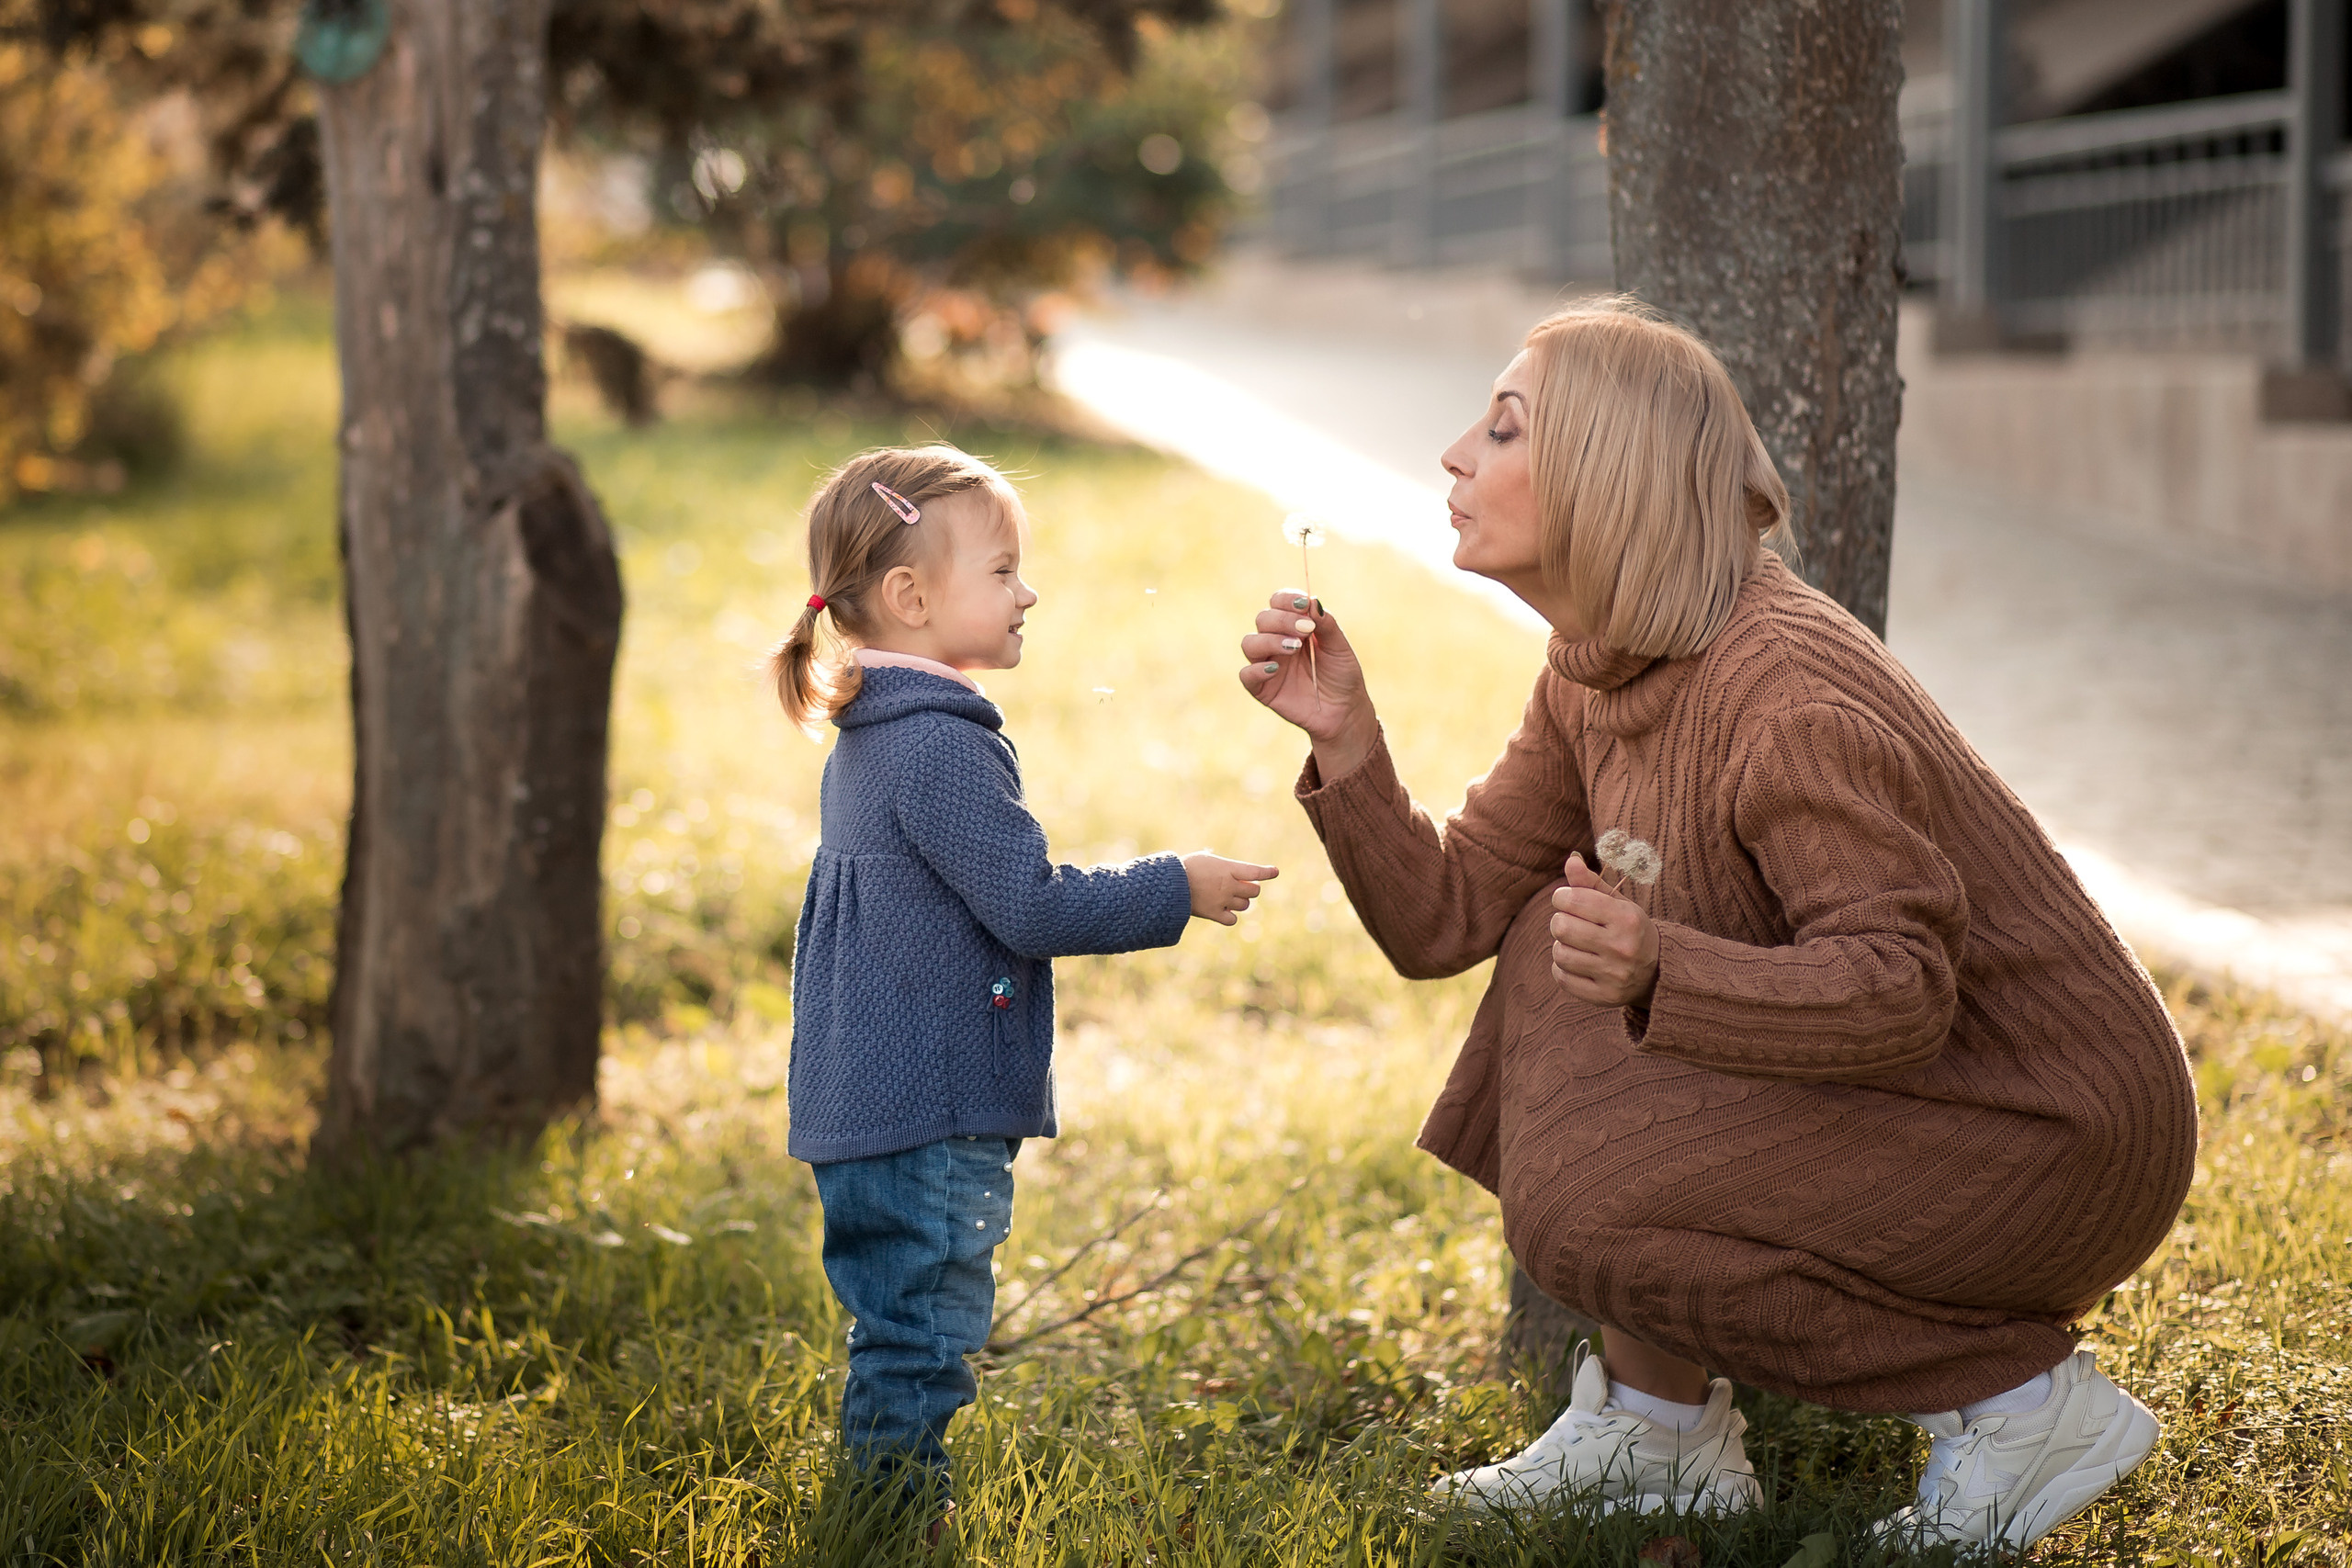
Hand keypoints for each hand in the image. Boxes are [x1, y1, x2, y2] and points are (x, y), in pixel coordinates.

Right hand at [1183, 851, 1277, 925]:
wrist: (1168, 884)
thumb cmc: (1185, 867)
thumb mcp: (1204, 858)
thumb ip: (1219, 863)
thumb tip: (1223, 865)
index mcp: (1228, 869)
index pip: (1255, 872)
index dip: (1267, 872)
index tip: (1275, 871)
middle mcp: (1229, 885)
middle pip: (1253, 891)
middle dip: (1250, 889)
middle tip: (1242, 887)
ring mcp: (1222, 900)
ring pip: (1244, 906)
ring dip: (1240, 902)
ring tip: (1229, 898)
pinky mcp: (1214, 914)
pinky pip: (1232, 920)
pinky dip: (1230, 917)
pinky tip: (1224, 912)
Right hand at [1238, 590, 1377, 780]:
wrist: (1344, 711)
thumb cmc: (1342, 676)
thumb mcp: (1340, 648)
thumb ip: (1327, 625)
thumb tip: (1313, 601)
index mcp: (1294, 626)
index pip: (1278, 602)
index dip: (1286, 600)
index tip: (1304, 605)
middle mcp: (1276, 641)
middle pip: (1262, 619)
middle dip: (1282, 620)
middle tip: (1305, 630)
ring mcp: (1267, 664)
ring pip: (1249, 643)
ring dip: (1270, 640)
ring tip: (1294, 648)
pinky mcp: (1262, 688)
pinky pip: (1246, 675)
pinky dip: (1257, 669)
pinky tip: (1275, 669)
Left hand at [1550, 852, 1659, 1007]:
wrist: (1658, 972)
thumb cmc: (1630, 930)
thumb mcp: (1618, 903)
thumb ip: (1591, 882)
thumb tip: (1571, 859)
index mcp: (1627, 918)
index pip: (1573, 899)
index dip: (1562, 897)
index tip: (1567, 899)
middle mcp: (1622, 947)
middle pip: (1561, 927)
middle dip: (1560, 921)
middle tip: (1570, 922)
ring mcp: (1613, 975)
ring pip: (1560, 954)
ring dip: (1561, 945)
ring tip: (1575, 943)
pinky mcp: (1603, 996)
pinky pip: (1562, 978)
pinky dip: (1562, 968)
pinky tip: (1576, 963)